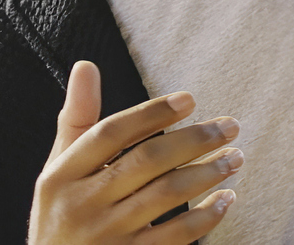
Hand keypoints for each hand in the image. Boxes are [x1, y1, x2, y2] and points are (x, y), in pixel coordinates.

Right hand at [30, 61, 240, 243]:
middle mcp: (82, 205)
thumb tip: (86, 66)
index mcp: (62, 176)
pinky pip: (176, 236)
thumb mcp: (58, 170)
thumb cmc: (61, 217)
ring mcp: (106, 236)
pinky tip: (226, 200)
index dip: (152, 113)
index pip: (111, 133)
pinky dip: (206, 216)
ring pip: (166, 195)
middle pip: (146, 160)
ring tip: (235, 157)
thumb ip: (77, 120)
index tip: (189, 100)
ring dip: (208, 172)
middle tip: (230, 126)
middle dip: (194, 139)